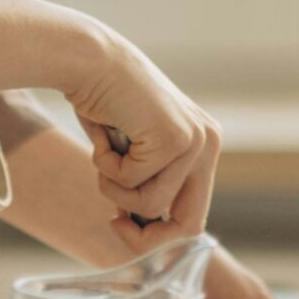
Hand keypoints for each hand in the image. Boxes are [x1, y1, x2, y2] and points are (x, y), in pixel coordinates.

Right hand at [62, 24, 221, 250]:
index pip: (194, 214)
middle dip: (146, 237)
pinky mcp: (175, 139)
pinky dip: (106, 166)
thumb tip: (146, 232)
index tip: (122, 226)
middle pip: (189, 225)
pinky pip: (131, 183)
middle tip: (114, 224)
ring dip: (114, 189)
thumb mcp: (135, 151)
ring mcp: (196, 141)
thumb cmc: (103, 102)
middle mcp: (208, 142)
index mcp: (204, 145)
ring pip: (151, 205)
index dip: (158, 234)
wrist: (90, 60)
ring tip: (103, 154)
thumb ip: (150, 184)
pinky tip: (105, 133)